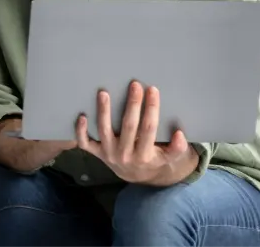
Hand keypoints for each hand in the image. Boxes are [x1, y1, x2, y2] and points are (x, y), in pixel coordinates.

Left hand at [76, 81, 198, 184]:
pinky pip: (84, 143)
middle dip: (133, 104)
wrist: (134, 175)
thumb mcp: (168, 157)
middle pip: (129, 126)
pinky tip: (82, 115)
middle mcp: (125, 155)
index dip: (152, 108)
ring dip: (103, 112)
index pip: (149, 128)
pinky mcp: (96, 153)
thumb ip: (176, 148)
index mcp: (145, 155)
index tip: (152, 89)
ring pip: (104, 131)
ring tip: (104, 93)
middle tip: (135, 85)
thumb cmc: (152, 158)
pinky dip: (80, 131)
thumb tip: (179, 134)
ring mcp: (108, 154)